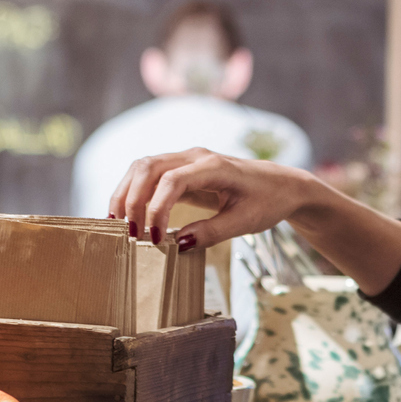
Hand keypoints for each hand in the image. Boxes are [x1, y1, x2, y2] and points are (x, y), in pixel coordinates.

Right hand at [108, 148, 319, 247]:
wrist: (281, 185)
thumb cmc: (267, 201)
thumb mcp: (245, 223)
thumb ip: (212, 232)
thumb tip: (179, 244)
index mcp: (213, 166)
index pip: (172, 180)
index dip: (157, 209)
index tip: (155, 239)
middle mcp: (195, 156)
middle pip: (148, 167)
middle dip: (131, 199)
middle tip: (129, 233)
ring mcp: (186, 159)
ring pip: (142, 167)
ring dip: (126, 193)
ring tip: (119, 224)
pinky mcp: (181, 169)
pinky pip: (149, 175)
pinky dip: (134, 192)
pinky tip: (129, 216)